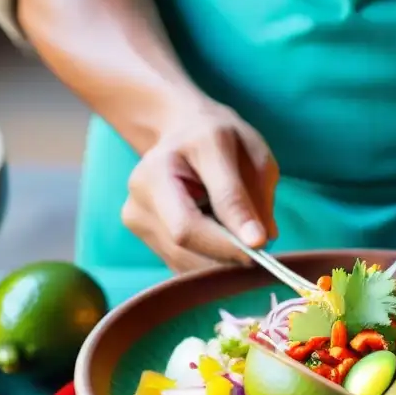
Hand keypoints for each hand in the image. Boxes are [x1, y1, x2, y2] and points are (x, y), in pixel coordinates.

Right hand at [121, 98, 278, 272]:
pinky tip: (220, 239)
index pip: (194, 214)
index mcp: (168, 159)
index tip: (261, 245)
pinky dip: (208, 261)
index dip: (228, 235)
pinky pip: (180, 262)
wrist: (182, 132)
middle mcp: (141, 187)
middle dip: (227, 253)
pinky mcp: (140, 233)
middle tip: (261, 251)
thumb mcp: (250, 153)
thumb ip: (255, 195)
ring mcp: (135, 213)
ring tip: (239, 237)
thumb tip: (260, 241)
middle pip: (184, 239)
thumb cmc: (221, 140)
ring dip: (220, 260)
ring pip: (183, 258)